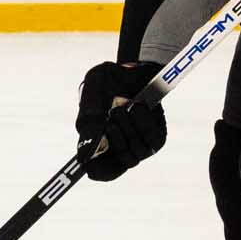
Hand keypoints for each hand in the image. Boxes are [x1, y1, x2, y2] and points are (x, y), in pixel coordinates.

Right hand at [75, 60, 167, 181]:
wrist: (133, 68)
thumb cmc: (106, 82)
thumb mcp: (91, 97)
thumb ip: (87, 124)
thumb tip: (83, 155)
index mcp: (97, 143)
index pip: (99, 171)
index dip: (98, 171)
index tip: (93, 166)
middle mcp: (120, 148)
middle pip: (120, 162)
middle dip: (115, 140)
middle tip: (112, 116)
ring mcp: (140, 144)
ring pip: (136, 153)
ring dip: (129, 129)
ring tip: (125, 106)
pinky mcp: (157, 137)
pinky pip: (152, 140)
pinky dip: (144, 123)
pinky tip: (138, 107)